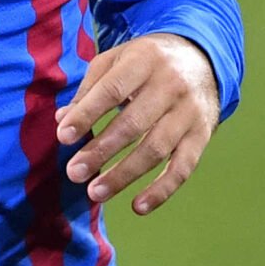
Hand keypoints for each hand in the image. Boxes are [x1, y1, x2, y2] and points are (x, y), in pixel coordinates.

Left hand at [55, 34, 222, 215]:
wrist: (202, 58)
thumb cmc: (147, 62)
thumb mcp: (118, 60)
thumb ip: (90, 89)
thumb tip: (62, 120)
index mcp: (145, 60)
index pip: (112, 90)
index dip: (87, 115)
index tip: (63, 137)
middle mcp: (172, 85)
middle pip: (134, 123)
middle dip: (101, 151)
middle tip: (74, 173)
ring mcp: (189, 112)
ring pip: (156, 148)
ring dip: (124, 175)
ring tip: (95, 193)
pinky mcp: (202, 135)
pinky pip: (183, 167)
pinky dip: (162, 190)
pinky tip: (138, 207)